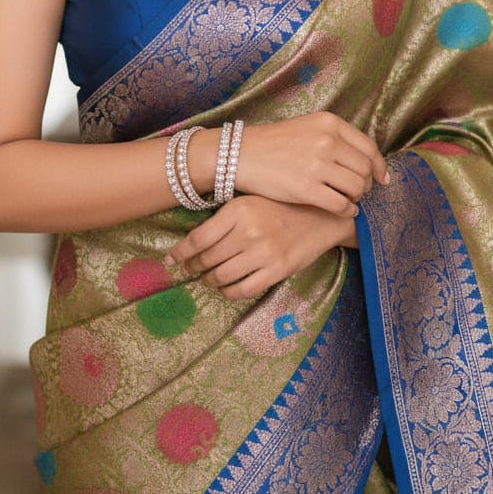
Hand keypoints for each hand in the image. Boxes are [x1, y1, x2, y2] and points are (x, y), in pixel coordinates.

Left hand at [164, 194, 357, 299]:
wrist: (321, 215)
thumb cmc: (282, 205)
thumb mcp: (251, 201)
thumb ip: (225, 217)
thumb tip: (192, 240)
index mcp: (238, 210)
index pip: (198, 238)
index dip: (180, 253)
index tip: (171, 259)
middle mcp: (249, 231)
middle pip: (207, 259)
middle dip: (193, 267)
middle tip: (189, 269)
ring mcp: (264, 253)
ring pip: (222, 277)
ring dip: (209, 280)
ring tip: (208, 278)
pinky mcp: (277, 270)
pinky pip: (243, 290)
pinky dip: (229, 292)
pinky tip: (226, 287)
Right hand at [235, 112, 387, 216]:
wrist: (241, 154)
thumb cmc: (274, 143)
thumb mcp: (308, 127)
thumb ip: (336, 139)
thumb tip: (367, 162)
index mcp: (329, 123)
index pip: (369, 148)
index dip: (379, 166)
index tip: (382, 178)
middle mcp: (327, 141)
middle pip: (365, 170)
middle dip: (366, 184)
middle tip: (357, 192)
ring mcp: (317, 165)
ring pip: (357, 188)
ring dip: (356, 198)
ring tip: (347, 199)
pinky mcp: (306, 188)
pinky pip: (341, 204)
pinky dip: (347, 210)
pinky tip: (342, 210)